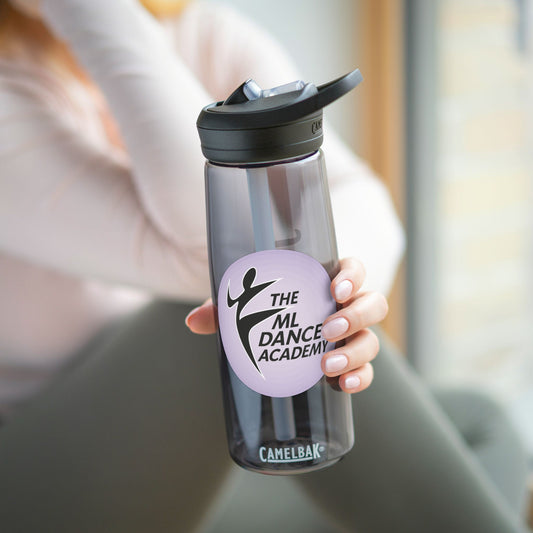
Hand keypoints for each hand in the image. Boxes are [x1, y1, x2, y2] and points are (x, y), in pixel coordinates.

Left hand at [185, 257, 387, 393]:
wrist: (273, 346)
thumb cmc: (263, 316)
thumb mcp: (243, 310)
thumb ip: (223, 310)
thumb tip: (193, 322)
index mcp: (325, 284)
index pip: (353, 269)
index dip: (353, 275)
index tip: (335, 287)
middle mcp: (345, 308)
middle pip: (373, 304)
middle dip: (357, 316)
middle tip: (327, 330)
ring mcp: (350, 338)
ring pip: (373, 340)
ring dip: (356, 352)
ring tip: (327, 365)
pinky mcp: (350, 364)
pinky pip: (367, 370)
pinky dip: (361, 378)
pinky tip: (342, 386)